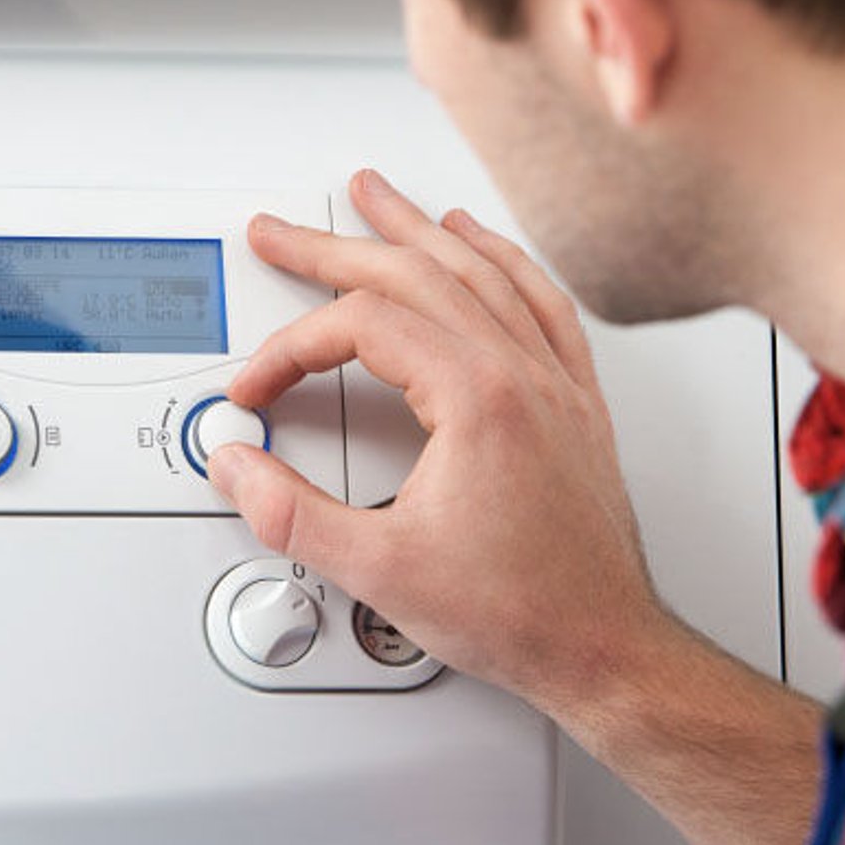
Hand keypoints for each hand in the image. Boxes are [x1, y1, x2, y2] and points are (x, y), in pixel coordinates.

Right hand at [208, 169, 667, 720]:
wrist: (605, 647)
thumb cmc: (521, 612)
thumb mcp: (380, 571)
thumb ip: (291, 514)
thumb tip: (239, 468)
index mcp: (478, 398)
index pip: (362, 326)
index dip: (290, 350)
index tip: (258, 390)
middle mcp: (522, 374)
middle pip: (416, 273)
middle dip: (334, 246)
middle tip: (281, 231)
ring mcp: (554, 383)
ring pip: (480, 271)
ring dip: (416, 229)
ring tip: (375, 197)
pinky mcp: (574, 403)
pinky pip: (538, 301)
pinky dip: (500, 259)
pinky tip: (480, 243)